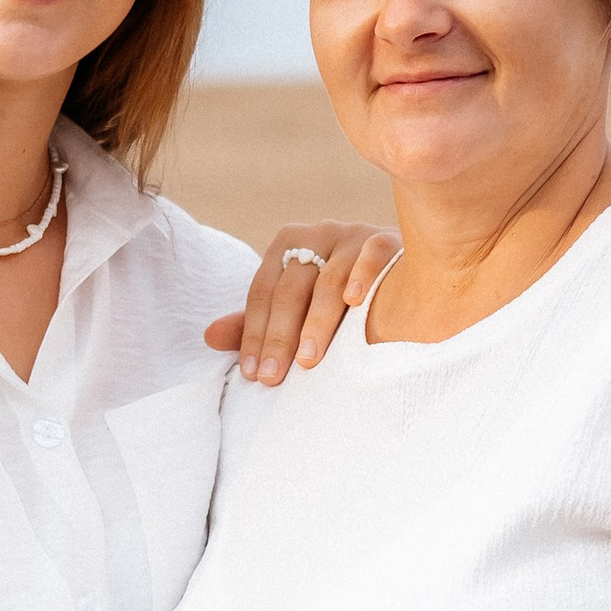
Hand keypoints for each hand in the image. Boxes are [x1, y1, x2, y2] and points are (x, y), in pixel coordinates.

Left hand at [204, 221, 400, 383]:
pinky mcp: (389, 239)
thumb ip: (256, 323)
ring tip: (308, 361)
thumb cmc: (340, 298)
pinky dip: (363, 276)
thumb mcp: (296, 308)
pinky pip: (374, 254)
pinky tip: (354, 302)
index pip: (263, 291)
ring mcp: (355, 234)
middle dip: (279, 336)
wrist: (403, 274)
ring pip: (329, 279)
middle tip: (273, 377)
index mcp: (289, 243)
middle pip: (291, 288)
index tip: (253, 374)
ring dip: (317, 322)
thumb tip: (208, 337)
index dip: (254, 334)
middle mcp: (319, 233)